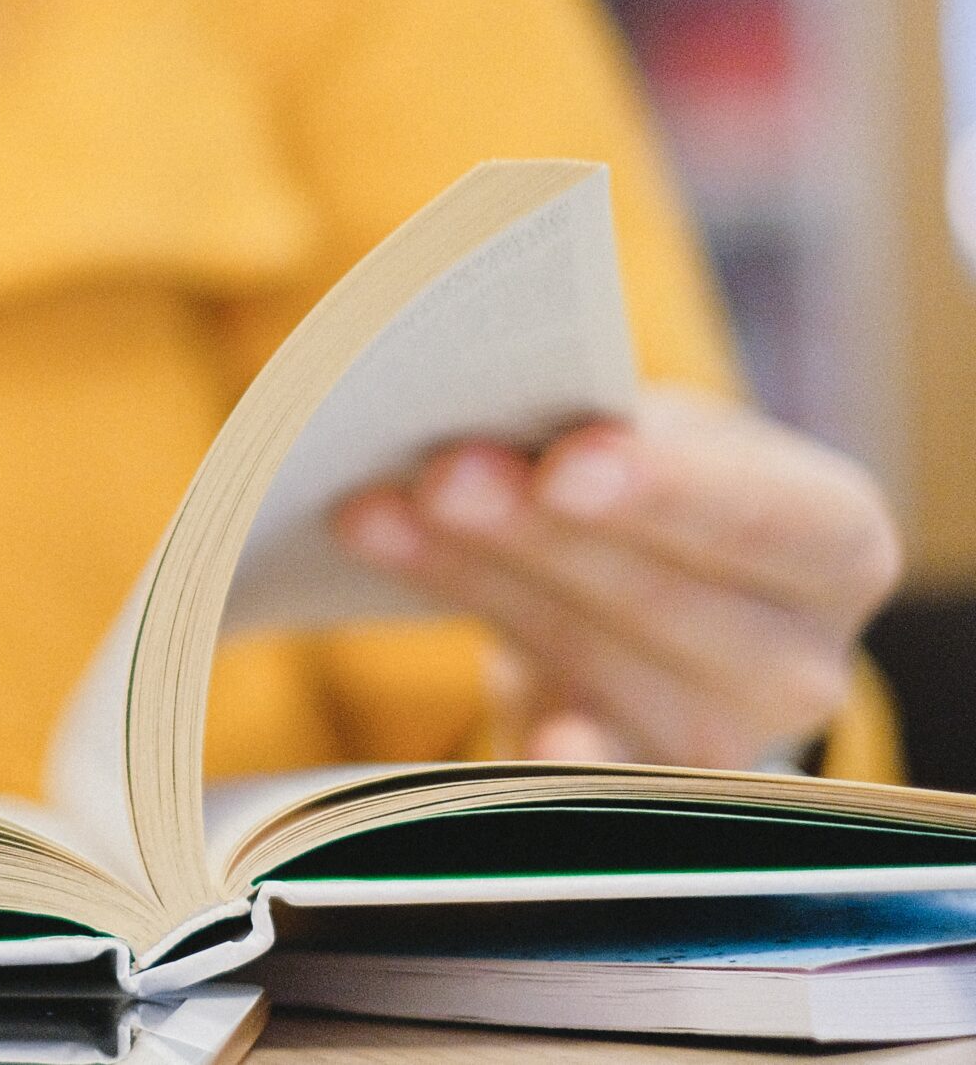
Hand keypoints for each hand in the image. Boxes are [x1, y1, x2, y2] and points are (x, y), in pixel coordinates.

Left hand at [331, 388, 900, 769]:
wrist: (648, 598)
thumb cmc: (655, 495)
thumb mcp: (658, 443)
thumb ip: (602, 434)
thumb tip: (480, 425)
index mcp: (834, 539)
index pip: (761, 515)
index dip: (663, 491)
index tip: (563, 464)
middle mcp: (800, 658)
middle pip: (661, 597)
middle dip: (538, 533)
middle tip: (441, 476)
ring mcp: (717, 735)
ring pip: (586, 657)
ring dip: (471, 582)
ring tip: (372, 517)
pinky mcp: (628, 779)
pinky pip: (571, 762)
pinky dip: (530, 740)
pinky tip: (494, 727)